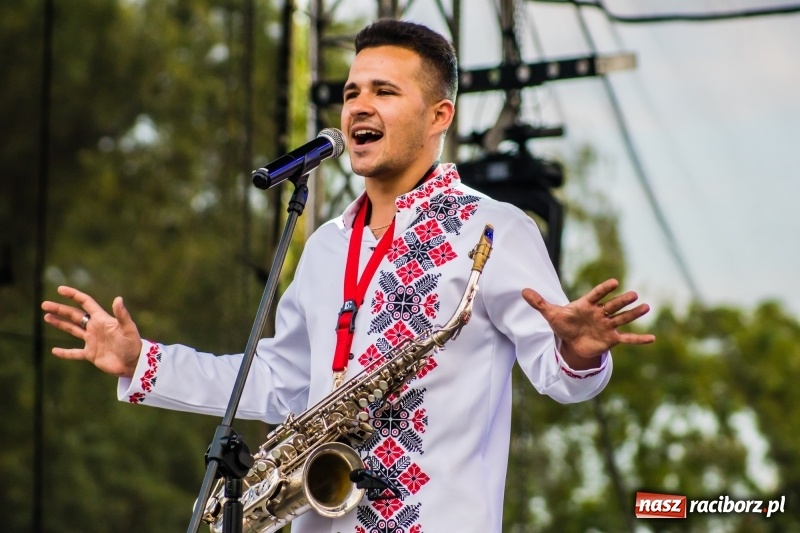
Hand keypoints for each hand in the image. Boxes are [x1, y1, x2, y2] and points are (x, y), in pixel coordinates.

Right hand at [42, 286, 142, 377]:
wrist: (134, 364)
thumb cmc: (133, 344)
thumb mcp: (128, 328)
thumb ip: (122, 315)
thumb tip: (118, 299)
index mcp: (102, 319)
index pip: (86, 303)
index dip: (74, 295)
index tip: (60, 289)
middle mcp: (95, 328)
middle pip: (74, 315)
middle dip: (60, 309)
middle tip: (44, 304)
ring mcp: (92, 341)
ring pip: (72, 330)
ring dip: (60, 323)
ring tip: (46, 317)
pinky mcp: (91, 354)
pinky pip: (74, 353)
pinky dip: (65, 352)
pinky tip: (54, 351)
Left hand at [522, 278, 654, 369]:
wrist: (572, 342)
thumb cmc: (564, 324)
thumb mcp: (550, 314)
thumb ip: (539, 303)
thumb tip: (522, 291)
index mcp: (586, 305)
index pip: (596, 295)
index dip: (604, 289)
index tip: (614, 282)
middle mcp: (600, 313)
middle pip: (613, 306)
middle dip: (622, 301)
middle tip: (634, 294)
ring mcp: (607, 325)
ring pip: (622, 319)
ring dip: (634, 314)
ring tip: (646, 307)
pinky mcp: (611, 339)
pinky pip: (627, 339)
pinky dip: (639, 339)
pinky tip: (652, 338)